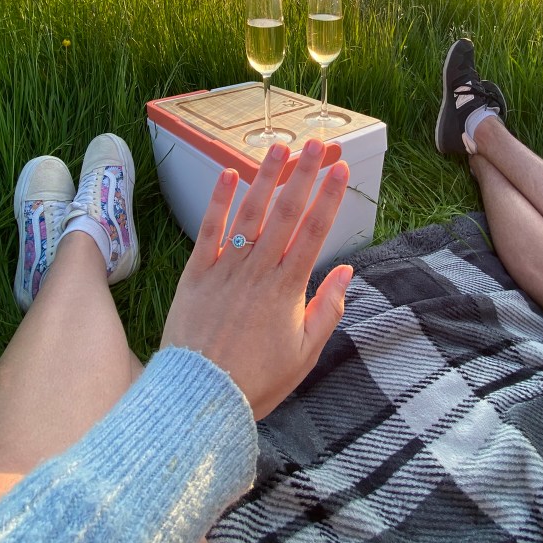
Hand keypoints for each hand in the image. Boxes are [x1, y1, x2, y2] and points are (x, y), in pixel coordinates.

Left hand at [160, 138, 352, 418]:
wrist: (200, 397)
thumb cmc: (256, 380)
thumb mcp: (304, 354)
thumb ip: (326, 309)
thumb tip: (346, 272)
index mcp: (287, 289)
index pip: (313, 232)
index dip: (329, 198)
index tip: (341, 170)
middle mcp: (257, 270)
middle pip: (285, 213)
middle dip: (303, 175)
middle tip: (316, 144)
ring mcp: (225, 268)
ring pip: (249, 213)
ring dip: (265, 178)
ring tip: (278, 148)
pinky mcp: (196, 273)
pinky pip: (209, 230)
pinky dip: (218, 201)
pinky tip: (228, 174)